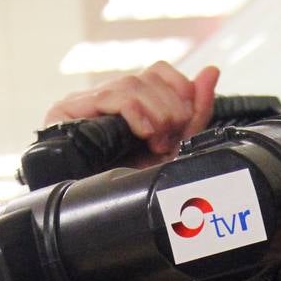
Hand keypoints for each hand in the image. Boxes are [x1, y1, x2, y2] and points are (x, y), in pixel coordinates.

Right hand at [43, 61, 220, 166]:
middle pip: (150, 76)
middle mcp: (108, 96)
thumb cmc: (130, 182)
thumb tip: (211, 71)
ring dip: (156, 114)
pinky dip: (135, 114)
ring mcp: (86, 101)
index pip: (160, 71)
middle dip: (171, 109)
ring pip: (134, 83)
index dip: (180, 89)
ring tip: (155, 142)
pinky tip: (141, 134)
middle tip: (168, 140)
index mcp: (131, 102)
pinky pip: (111, 96)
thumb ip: (195, 112)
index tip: (183, 123)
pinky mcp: (68, 109)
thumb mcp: (173, 147)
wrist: (99, 209)